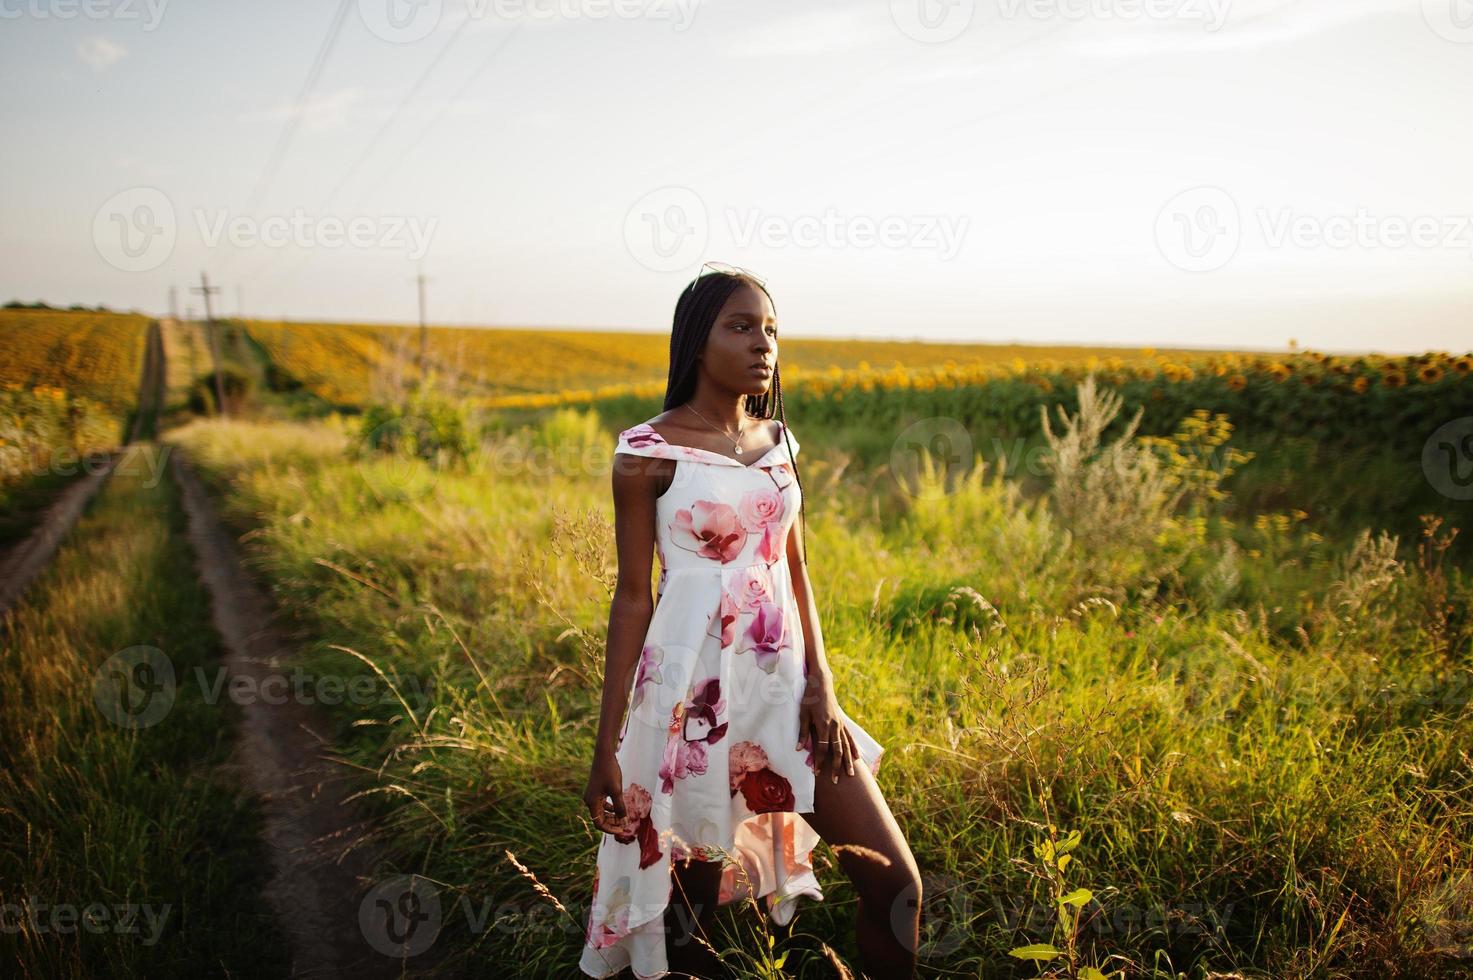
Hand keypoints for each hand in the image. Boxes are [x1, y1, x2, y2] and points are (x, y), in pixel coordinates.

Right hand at [583, 750, 627, 834]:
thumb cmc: (610, 772)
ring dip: (611, 816)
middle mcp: (589, 800)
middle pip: (599, 818)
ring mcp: (591, 795)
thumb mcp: (617, 791)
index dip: (610, 829)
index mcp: (591, 802)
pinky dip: (610, 808)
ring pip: (601, 811)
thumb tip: (624, 823)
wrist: (604, 756)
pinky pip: (602, 804)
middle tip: (624, 825)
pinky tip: (618, 808)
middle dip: (612, 823)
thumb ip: (620, 808)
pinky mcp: (595, 790)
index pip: (599, 823)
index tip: (622, 830)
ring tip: (623, 818)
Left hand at [796, 669, 856, 783]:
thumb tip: (798, 749)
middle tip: (836, 781)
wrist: (821, 683)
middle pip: (837, 751)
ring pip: (846, 746)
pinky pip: (850, 737)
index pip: (823, 749)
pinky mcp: (842, 722)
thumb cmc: (809, 698)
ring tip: (852, 774)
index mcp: (823, 725)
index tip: (818, 773)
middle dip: (836, 767)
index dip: (820, 762)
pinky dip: (854, 748)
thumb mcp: (802, 714)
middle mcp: (834, 726)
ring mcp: (840, 724)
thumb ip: (802, 732)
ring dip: (848, 761)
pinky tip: (857, 757)